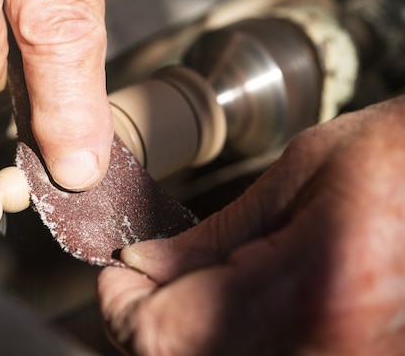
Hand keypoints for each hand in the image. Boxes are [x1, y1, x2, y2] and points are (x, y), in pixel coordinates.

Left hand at [98, 96, 404, 355]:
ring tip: (184, 284)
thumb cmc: (390, 160)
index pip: (161, 335)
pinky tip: (223, 301)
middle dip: (144, 320)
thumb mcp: (292, 179)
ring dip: (178, 331)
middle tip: (143, 276)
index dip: (120, 305)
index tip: (118, 268)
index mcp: (305, 289)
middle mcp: (324, 349)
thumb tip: (142, 265)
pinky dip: (215, 338)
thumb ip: (210, 236)